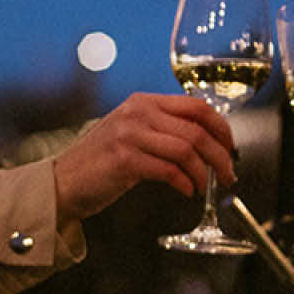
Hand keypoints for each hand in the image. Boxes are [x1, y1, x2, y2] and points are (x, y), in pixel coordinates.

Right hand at [52, 93, 236, 223]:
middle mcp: (137, 112)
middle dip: (220, 155)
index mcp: (143, 101)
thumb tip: (207, 143)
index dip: (221, 127)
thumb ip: (163, 130)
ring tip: (205, 187)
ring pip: (187, 150)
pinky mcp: (124, 159)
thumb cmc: (101, 163)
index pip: (196, 106)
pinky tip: (186, 192)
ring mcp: (129, 134)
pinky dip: (184, 183)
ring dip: (204, 173)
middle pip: (197, 130)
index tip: (231, 147)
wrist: (62, 183)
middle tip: (229, 174)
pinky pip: (169, 170)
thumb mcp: (132, 133)